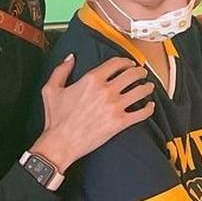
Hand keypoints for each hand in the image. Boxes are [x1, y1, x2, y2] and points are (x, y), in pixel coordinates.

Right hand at [31, 55, 154, 171]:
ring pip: (140, 92)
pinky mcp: (120, 123)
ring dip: (147, 87)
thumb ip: (61, 70)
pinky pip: (141, 113)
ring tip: (149, 87)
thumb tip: (71, 57)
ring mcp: (114, 107)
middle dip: (140, 72)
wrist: (60, 143)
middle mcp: (106, 91)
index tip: (130, 64)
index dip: (126, 61)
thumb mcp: (51, 89)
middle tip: (142, 74)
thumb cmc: (55, 118)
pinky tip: (150, 106)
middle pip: (132, 75)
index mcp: (91, 79)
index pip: (116, 63)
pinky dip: (148, 109)